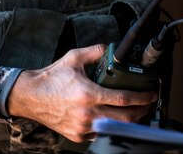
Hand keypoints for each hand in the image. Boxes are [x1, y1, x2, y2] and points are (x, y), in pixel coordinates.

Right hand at [5, 44, 157, 142]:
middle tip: (147, 103)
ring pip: (115, 127)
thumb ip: (95, 51)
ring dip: (129, 120)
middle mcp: (87, 114)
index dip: (142, 98)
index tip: (151, 94)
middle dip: (141, 111)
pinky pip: (101, 132)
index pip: (124, 99)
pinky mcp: (78, 135)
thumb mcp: (74, 58)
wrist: (31, 97)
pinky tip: (115, 116)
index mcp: (88, 95)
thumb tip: (110, 48)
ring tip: (135, 109)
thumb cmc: (51, 79)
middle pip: (125, 118)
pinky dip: (111, 125)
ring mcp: (83, 127)